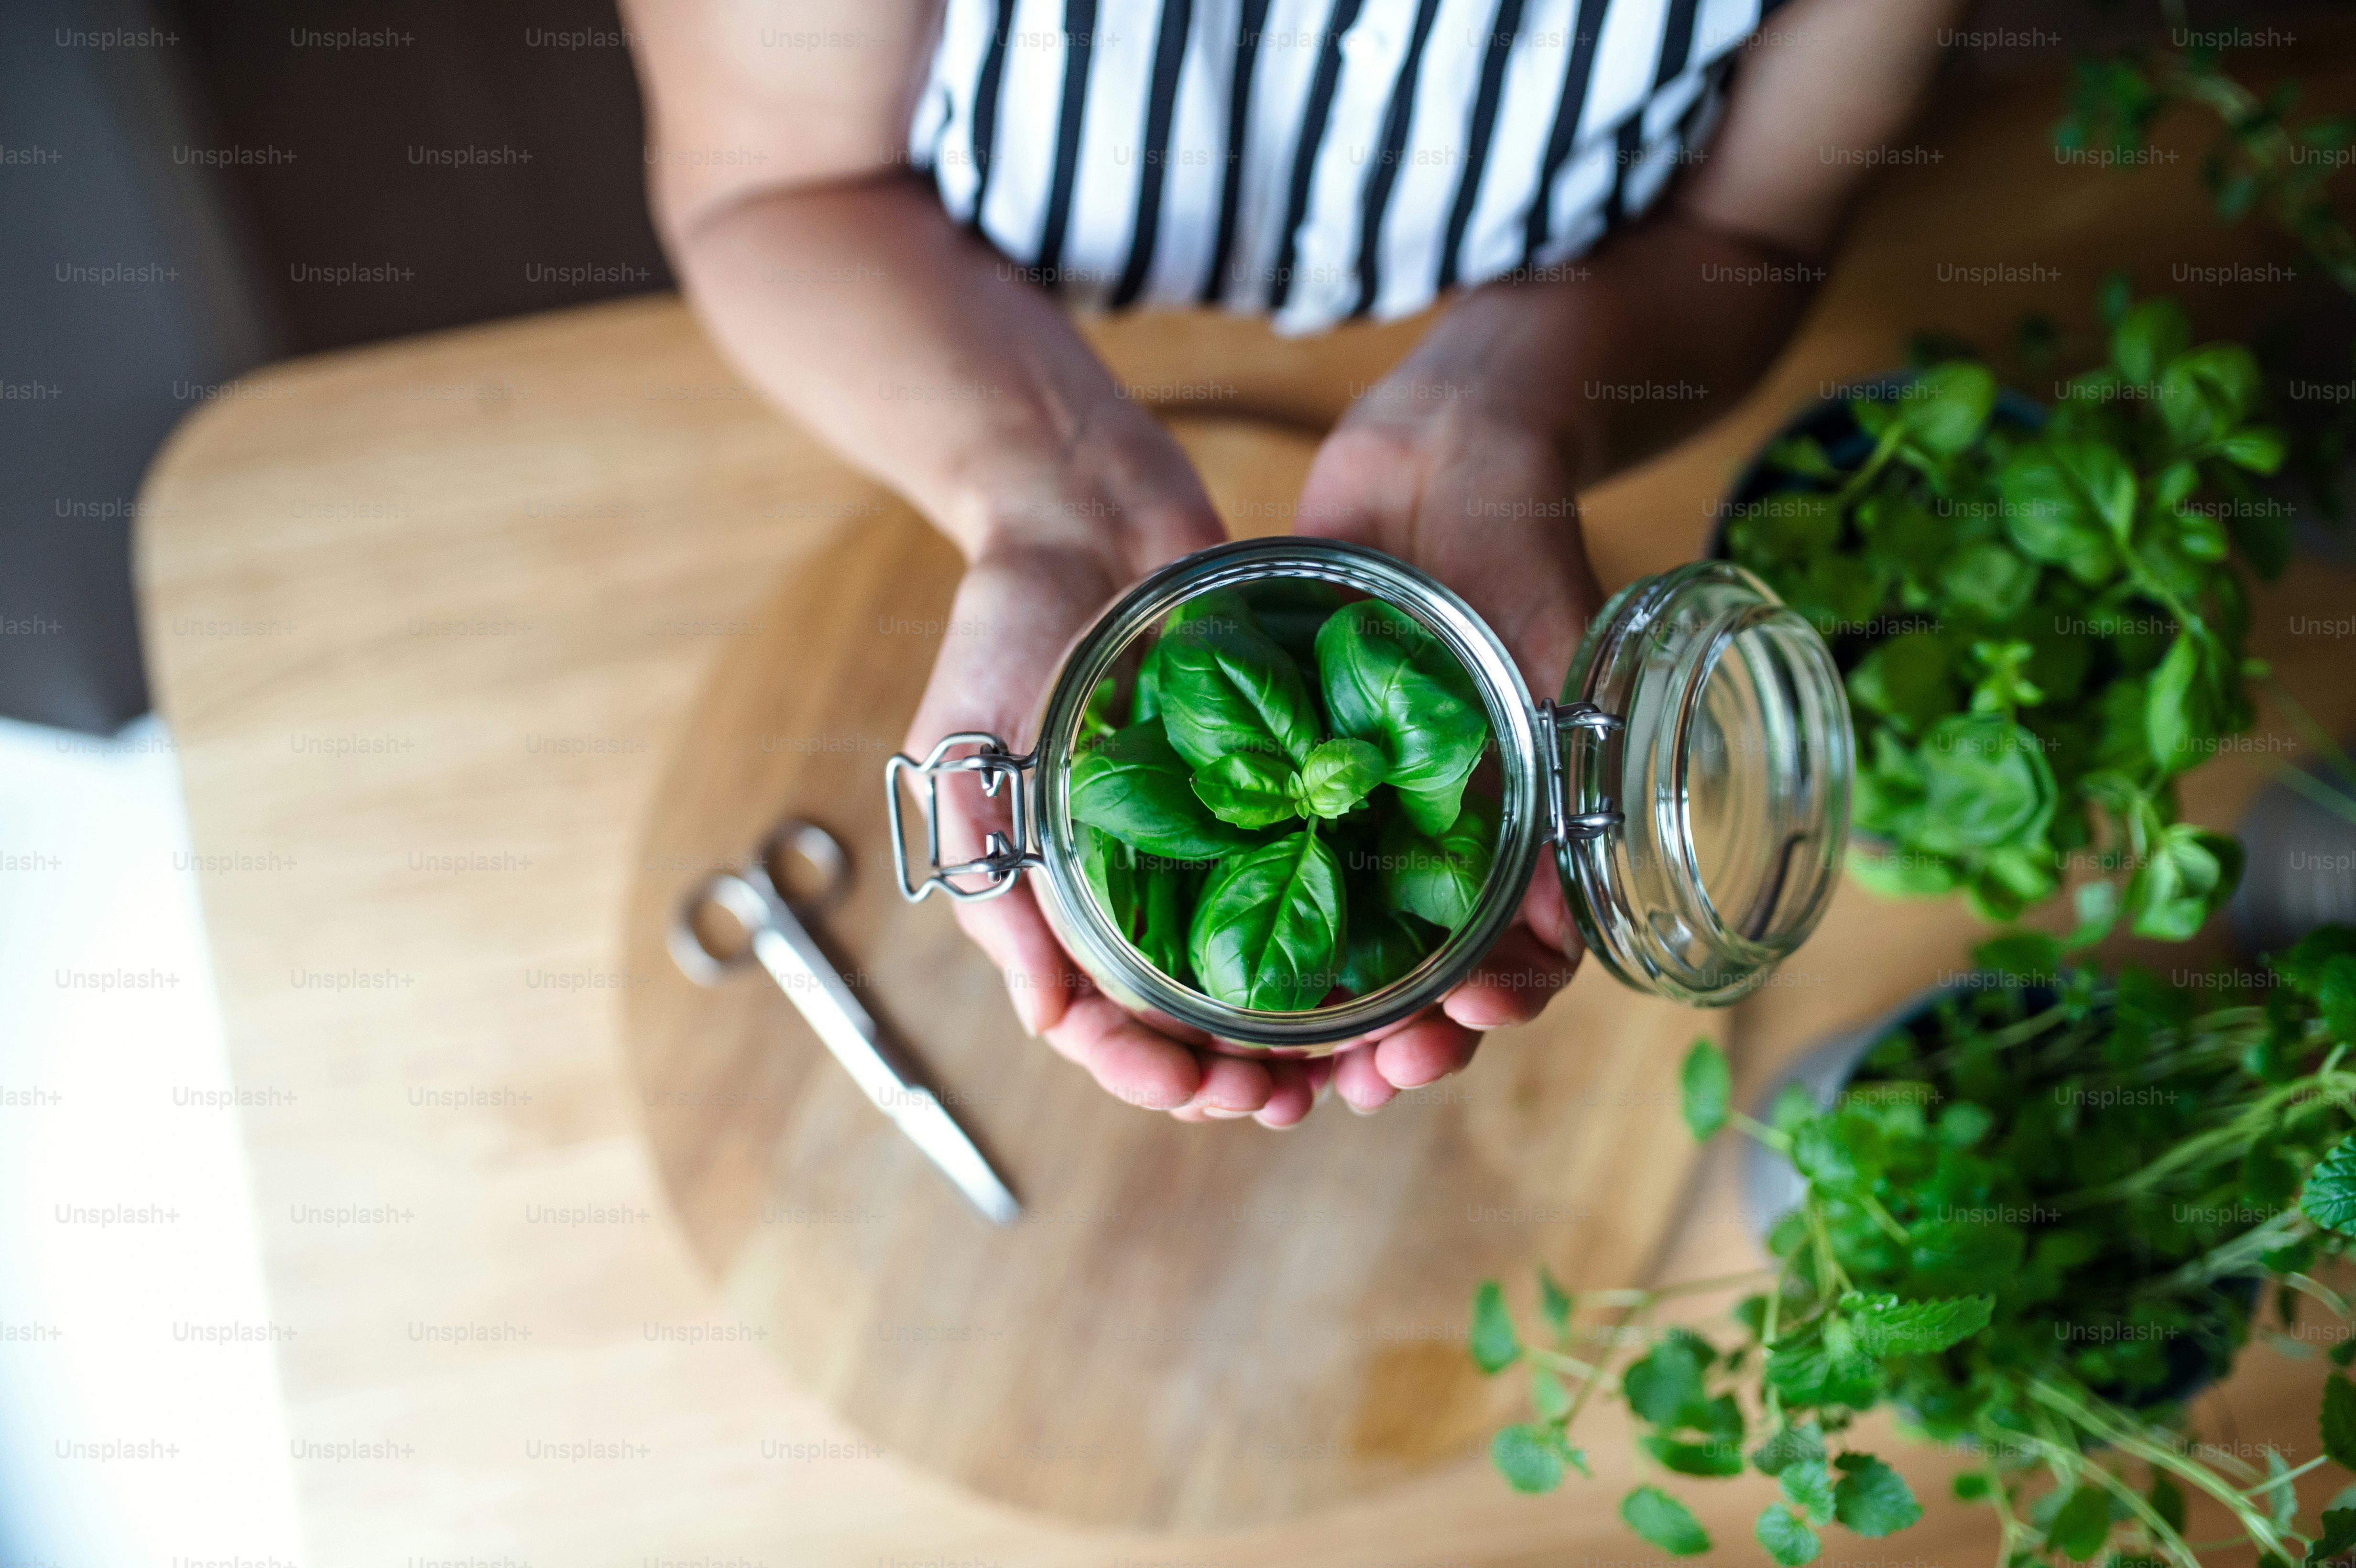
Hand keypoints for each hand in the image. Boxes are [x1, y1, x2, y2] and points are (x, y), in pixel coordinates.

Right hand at [903, 406, 1341, 1126]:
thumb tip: (1044, 1014)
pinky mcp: (1273, 791)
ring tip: (1351, 1067)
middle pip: (1187, 1023)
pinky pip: (1312, 884)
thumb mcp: (964, 747)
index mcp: (1056, 896)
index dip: (1139, 1069)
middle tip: (1283, 1099)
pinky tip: (1390, 976)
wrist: (1082, 508)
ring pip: (1257, 977)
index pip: (1095, 1021)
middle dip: (1229, 1079)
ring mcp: (1209, 843)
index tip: (1186, 1086)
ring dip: (1298, 1039)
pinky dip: (1346, 943)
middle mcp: (1138, 885)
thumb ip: (991, 874)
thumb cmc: (1005, 627)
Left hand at [1290, 384, 1603, 1111]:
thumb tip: (1560, 930)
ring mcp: (1369, 805)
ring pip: (1345, 944)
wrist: (1447, 442)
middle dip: (1393, 1040)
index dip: (1491, 1011)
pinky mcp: (1298, 765)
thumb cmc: (1522, 538)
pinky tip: (1210, 972)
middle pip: (1425, 975)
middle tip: (1360, 1079)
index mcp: (1525, 827)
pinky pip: (1271, 863)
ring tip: (1280, 1068)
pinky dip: (1248, 924)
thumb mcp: (1554, 651)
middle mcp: (1446, 833)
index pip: (1523, 958)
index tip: (1457, 1032)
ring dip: (1319, 1014)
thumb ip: (1557, 774)